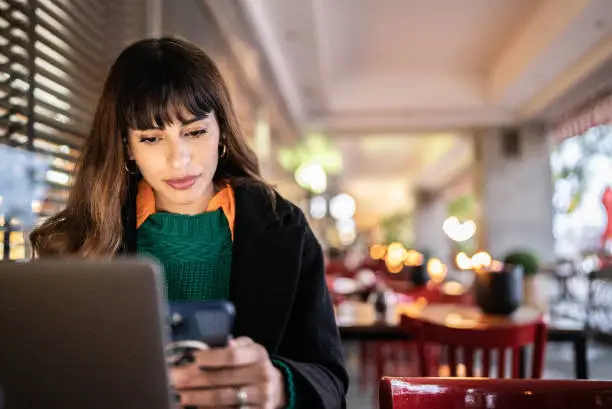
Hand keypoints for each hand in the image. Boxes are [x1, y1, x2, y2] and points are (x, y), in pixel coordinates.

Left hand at [170, 337, 286, 407]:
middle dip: (193, 379)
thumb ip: (236, 345)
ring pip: (221, 398)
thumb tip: (225, 343)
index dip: (210, 357)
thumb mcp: (250, 349)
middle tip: (175, 379)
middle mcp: (261, 376)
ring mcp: (259, 398)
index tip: (192, 358)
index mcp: (258, 355)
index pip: (232, 356)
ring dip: (196, 397)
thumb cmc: (252, 366)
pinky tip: (194, 406)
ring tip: (179, 395)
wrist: (275, 389)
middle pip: (221, 378)